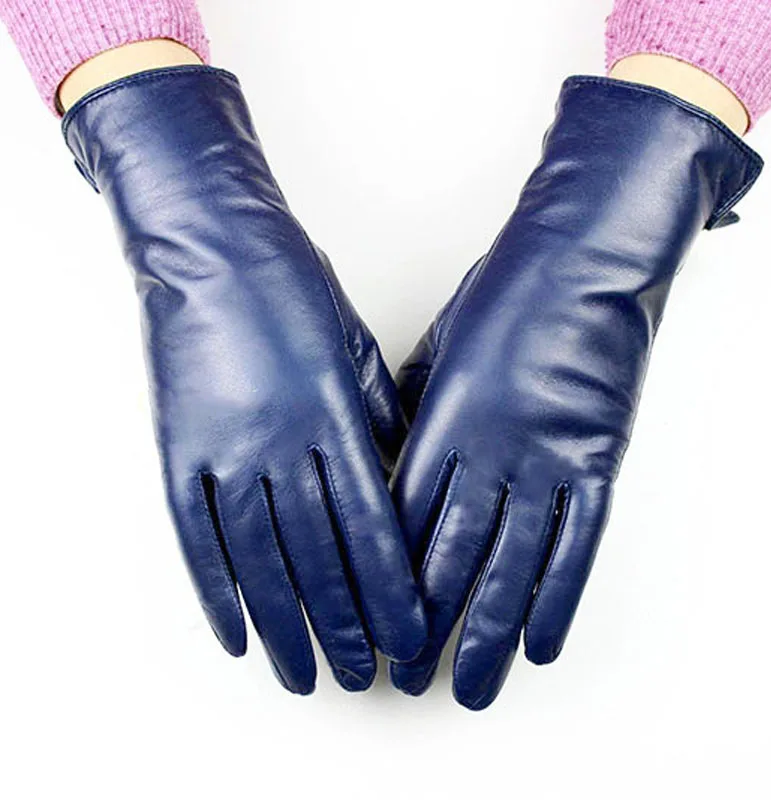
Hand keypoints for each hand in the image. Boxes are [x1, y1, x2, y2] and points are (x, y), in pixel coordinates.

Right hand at [64, 66, 425, 692]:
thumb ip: (374, 421)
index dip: (392, 590)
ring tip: (303, 675)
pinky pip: (196, 537)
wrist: (212, 250)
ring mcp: (223, 450)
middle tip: (363, 676)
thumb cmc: (293, 291)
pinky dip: (215, 592)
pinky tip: (235, 635)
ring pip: (260, 560)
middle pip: (319, 556)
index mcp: (333, 417)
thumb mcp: (355, 348)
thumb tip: (391, 481)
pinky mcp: (178, 450)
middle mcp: (281, 444)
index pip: (371, 525)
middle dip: (346, 624)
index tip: (408, 636)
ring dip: (285, 625)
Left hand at [389, 77, 761, 708]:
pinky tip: (540, 644)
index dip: (386, 581)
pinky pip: (576, 546)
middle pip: (451, 559)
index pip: (404, 521)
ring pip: (512, 566)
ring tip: (471, 687)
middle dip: (426, 626)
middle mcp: (489, 452)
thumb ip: (413, 410)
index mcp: (441, 422)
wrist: (581, 262)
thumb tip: (394, 453)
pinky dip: (558, 600)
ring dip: (489, 633)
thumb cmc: (502, 297)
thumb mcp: (436, 346)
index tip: (371, 623)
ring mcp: (547, 460)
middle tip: (406, 679)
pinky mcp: (597, 461)